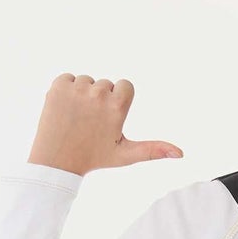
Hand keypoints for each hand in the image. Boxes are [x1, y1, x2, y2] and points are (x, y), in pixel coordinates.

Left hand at [28, 73, 181, 176]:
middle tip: (91, 123)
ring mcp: (77, 88)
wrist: (56, 160)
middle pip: (105, 84)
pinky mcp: (58, 86)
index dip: (118, 100)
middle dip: (100, 100)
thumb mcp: (125, 155)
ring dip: (82, 95)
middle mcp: (99, 94)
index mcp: (117, 107)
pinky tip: (64, 110)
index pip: (125, 85)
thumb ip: (153, 150)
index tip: (109, 117)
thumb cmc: (94, 158)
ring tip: (77, 118)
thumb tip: (181, 154)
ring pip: (87, 81)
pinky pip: (68, 78)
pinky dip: (65, 91)